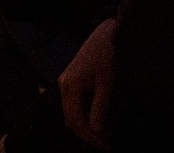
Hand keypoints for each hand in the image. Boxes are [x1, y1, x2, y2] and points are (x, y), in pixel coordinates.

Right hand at [60, 18, 115, 149]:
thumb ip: (100, 106)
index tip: (107, 144)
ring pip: (73, 112)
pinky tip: (100, 119)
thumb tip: (96, 130)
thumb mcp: (106, 82)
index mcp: (70, 85)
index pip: (76, 120)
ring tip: (106, 134)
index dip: (90, 135)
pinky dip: (86, 114)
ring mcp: (67, 82)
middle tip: (108, 142)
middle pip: (71, 118)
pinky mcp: (73, 79)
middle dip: (88, 133)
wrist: (106, 32)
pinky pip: (75, 103)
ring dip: (87, 125)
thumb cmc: (107, 54)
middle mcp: (64, 85)